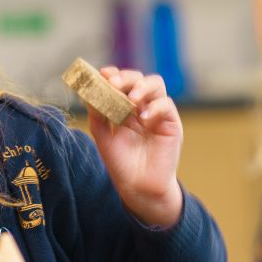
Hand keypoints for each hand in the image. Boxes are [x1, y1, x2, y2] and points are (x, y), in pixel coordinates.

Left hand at [87, 66, 182, 226]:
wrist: (138, 188)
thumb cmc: (121, 163)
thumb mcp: (103, 137)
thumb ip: (97, 115)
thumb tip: (90, 93)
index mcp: (123, 108)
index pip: (120, 83)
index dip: (112, 75)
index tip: (102, 74)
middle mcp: (141, 107)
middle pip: (137, 79)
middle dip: (125, 78)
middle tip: (114, 83)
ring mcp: (157, 113)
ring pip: (155, 85)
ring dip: (141, 87)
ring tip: (131, 98)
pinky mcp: (171, 124)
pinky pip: (166, 105)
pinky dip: (155, 107)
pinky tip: (144, 117)